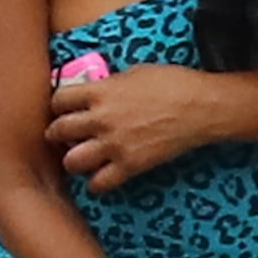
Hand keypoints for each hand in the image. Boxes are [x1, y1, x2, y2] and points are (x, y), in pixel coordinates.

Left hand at [48, 66, 246, 192]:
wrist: (199, 107)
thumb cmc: (171, 83)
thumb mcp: (132, 73)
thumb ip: (109, 86)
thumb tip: (99, 93)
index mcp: (100, 91)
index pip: (59, 99)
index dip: (58, 105)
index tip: (62, 109)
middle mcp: (101, 119)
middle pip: (59, 130)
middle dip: (57, 134)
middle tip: (62, 136)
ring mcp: (115, 145)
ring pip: (72, 161)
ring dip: (72, 160)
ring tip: (79, 158)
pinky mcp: (131, 165)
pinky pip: (100, 183)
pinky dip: (96, 184)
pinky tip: (99, 178)